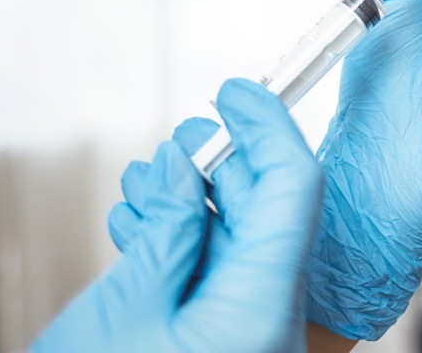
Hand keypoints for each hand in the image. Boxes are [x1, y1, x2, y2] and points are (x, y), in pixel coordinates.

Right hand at [38, 80, 322, 352]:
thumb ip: (166, 229)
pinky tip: (143, 224)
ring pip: (239, 244)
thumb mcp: (126, 308)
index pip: (295, 187)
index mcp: (262, 305)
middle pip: (268, 212)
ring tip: (145, 180)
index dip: (268, 127)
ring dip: (192, 202)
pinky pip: (223, 280)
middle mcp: (272, 320)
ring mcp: (253, 334)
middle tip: (185, 134)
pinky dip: (185, 245)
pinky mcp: (230, 344)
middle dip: (222, 162)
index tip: (239, 93)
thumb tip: (183, 165)